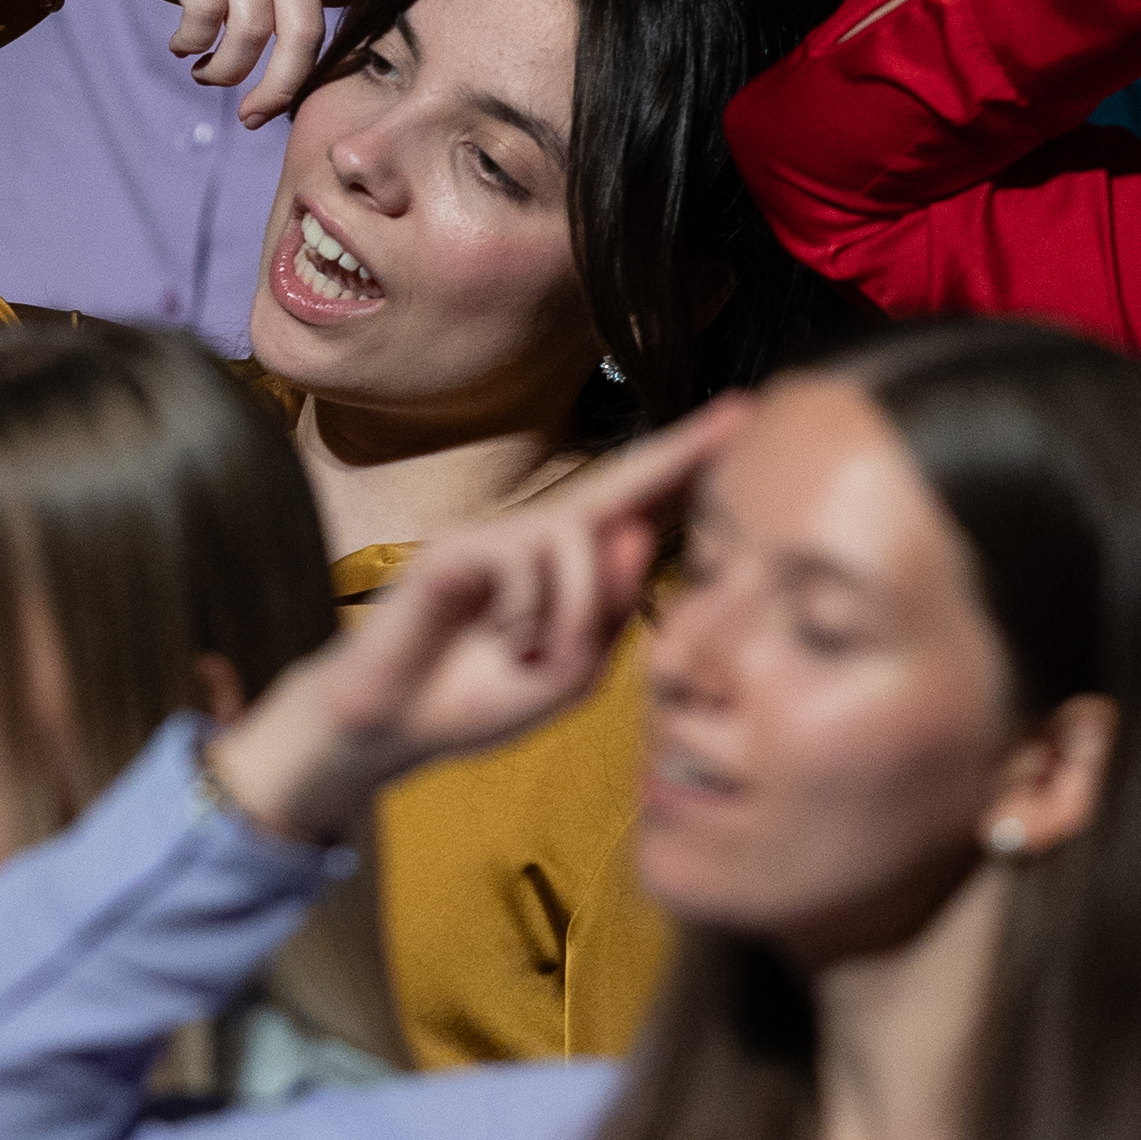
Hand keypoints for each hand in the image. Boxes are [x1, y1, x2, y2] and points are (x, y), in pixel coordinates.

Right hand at [0, 0, 396, 126]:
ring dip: (226, 70)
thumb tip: (301, 80)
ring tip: (202, 73)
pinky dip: (192, 42)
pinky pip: (206, 9)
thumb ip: (276, 7)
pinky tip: (179, 44)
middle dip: (282, 86)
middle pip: (306, 28)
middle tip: (253, 117)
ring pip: (254, 26)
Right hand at [210, 399, 747, 843]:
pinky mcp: (458, 546)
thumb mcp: (569, 674)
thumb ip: (608, 613)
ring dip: (573, 611)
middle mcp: (539, 539)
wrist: (398, 726)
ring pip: (577, 539)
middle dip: (682, 452)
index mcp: (572, 572)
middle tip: (742, 413)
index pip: (639, 512)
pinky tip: (500, 640)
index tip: (742, 423)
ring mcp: (497, 537)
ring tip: (532, 655)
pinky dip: (527, 613)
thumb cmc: (481, 699)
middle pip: (619, 486)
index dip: (687, 470)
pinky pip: (523, 560)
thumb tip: (637, 532)